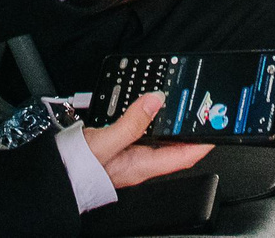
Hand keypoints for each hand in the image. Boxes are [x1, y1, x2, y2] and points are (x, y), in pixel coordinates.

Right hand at [83, 94, 213, 189]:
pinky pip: (142, 134)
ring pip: (159, 139)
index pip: (183, 156)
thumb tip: (155, 101)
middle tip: (201, 112)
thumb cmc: (78, 166)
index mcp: (142, 165)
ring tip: (180, 107)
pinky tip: (147, 109)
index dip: (202, 143)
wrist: (58, 173)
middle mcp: (140, 163)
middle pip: (174, 147)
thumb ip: (131, 123)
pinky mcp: (120, 149)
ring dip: (170, 124)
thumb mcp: (106, 142)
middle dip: (189, 130)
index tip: (216, 130)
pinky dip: (149, 120)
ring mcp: (130, 156)